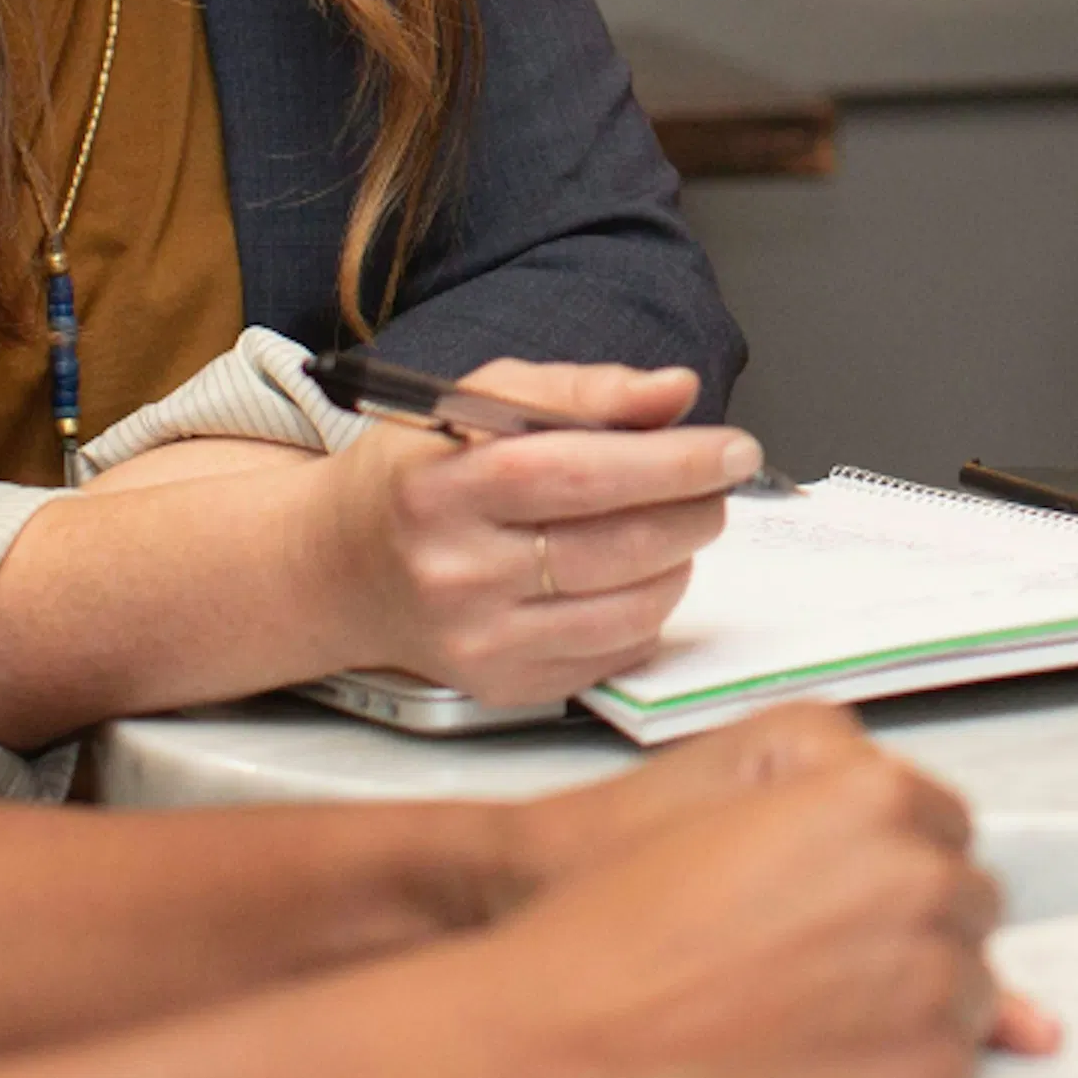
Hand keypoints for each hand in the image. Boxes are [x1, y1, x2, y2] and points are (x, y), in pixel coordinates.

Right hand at [310, 360, 752, 705]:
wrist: (344, 569)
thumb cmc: (421, 472)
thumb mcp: (479, 400)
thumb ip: (583, 390)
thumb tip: (676, 392)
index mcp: (441, 488)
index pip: (576, 473)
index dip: (668, 462)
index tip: (733, 447)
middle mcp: (456, 574)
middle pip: (615, 547)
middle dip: (693, 510)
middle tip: (719, 484)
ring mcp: (480, 642)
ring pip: (629, 609)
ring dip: (681, 562)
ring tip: (677, 525)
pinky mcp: (504, 687)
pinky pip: (615, 655)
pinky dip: (648, 611)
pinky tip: (636, 575)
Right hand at [462, 728, 1021, 1077]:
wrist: (564, 1045)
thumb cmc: (619, 928)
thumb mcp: (727, 818)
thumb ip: (845, 822)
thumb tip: (928, 854)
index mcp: (871, 795)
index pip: (941, 822)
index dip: (883, 860)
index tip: (839, 891)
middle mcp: (920, 881)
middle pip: (965, 902)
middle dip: (908, 927)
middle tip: (812, 958)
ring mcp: (934, 985)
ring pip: (971, 988)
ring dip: (912, 1000)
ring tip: (805, 1013)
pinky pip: (954, 1070)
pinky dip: (902, 1074)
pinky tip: (815, 1064)